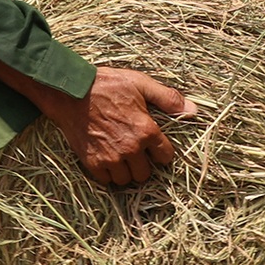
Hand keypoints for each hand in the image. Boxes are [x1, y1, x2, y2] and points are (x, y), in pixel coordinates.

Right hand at [45, 67, 197, 186]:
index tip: (154, 147)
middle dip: (143, 164)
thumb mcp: (141, 84)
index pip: (165, 157)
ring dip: (125, 171)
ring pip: (126, 180)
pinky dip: (108, 173)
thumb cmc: (107, 85)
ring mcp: (110, 157)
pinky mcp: (92, 162)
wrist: (71, 91)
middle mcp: (130, 148)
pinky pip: (107, 180)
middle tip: (135, 152)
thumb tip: (193, 110)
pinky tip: (107, 158)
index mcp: (146, 130)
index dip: (161, 152)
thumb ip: (168, 98)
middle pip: (145, 173)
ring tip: (121, 156)